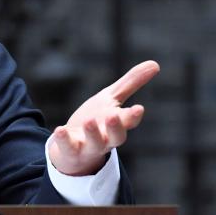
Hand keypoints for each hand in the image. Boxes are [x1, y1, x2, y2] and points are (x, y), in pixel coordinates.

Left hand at [48, 60, 159, 175]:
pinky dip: (64, 139)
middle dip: (116, 128)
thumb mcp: (111, 99)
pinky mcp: (70, 150)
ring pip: (95, 143)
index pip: (129, 121)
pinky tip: (59, 130)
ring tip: (89, 122)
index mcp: (118, 124)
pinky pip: (68, 147)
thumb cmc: (97, 119)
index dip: (133, 116)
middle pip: (116, 137)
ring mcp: (88, 146)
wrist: (72, 146)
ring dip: (92, 133)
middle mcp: (106, 138)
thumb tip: (155, 64)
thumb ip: (131, 84)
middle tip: (113, 116)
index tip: (139, 108)